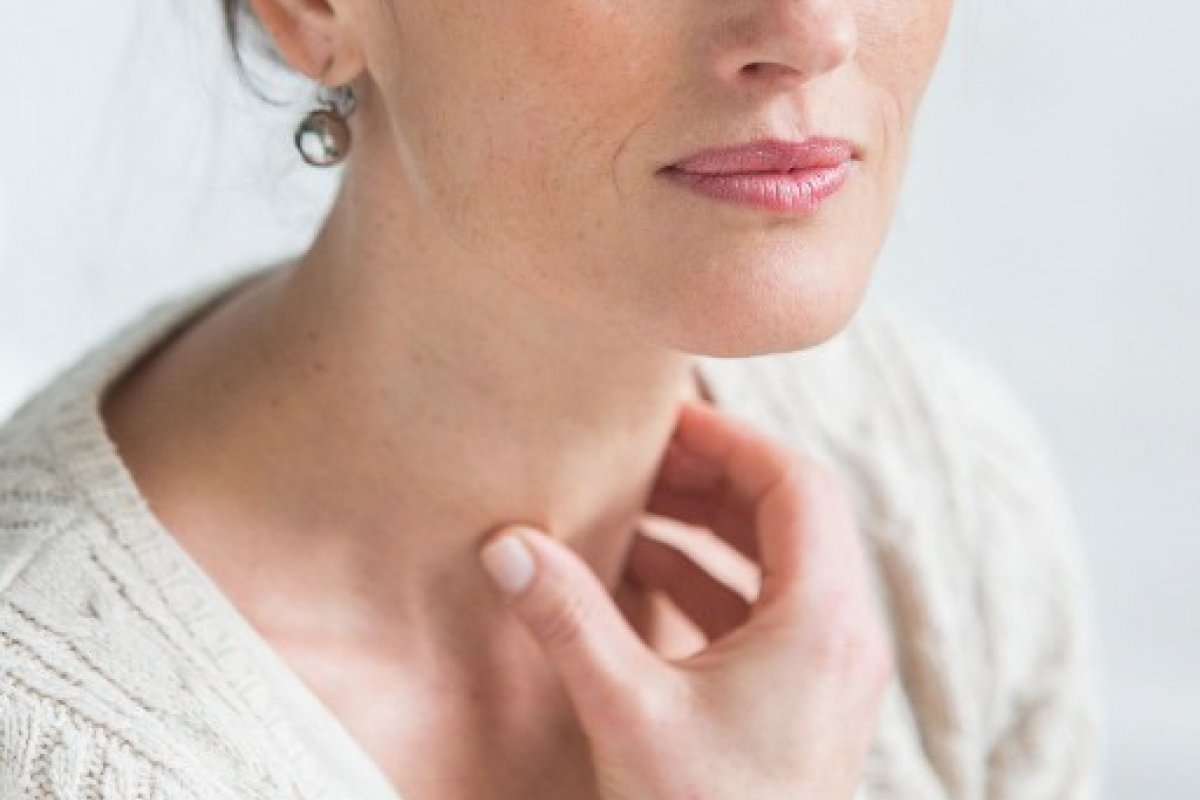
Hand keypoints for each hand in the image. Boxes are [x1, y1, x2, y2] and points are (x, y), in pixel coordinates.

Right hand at [476, 399, 892, 799]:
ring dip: (705, 529)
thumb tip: (507, 544)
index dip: (728, 439)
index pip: (795, 483)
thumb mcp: (629, 715)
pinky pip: (762, 611)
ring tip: (628, 508)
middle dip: (710, 477)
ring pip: (776, 562)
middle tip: (636, 456)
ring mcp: (828, 670)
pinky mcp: (804, 700)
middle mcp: (843, 636)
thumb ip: (569, 621)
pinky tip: (639, 578)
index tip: (661, 419)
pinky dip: (706, 581)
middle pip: (789, 514)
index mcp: (825, 621)